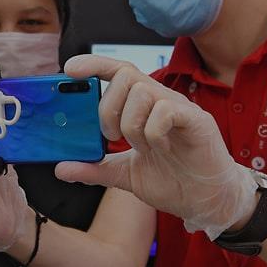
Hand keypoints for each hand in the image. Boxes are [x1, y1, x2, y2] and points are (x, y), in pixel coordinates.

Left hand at [54, 55, 256, 238]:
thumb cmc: (172, 181)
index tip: (69, 70)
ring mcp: (179, 108)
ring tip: (142, 148)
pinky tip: (159, 149)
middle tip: (111, 137)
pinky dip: (153, 132)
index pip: (117, 72)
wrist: (206, 201)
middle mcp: (161, 100)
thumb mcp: (124, 175)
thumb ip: (95, 168)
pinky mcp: (196, 120)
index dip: (94, 65)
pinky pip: (165, 110)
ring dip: (131, 124)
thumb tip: (60, 168)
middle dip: (108, 106)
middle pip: (125, 75)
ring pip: (143, 91)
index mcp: (143, 107)